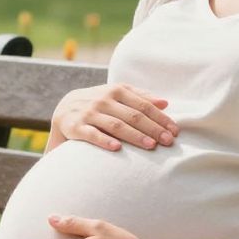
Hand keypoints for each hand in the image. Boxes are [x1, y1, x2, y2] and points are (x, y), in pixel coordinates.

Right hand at [51, 83, 175, 151]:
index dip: (160, 118)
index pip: (143, 105)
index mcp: (116, 90)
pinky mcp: (76, 127)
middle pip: (133, 115)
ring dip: (135, 136)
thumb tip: (165, 103)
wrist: (64, 109)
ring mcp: (89, 113)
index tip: (174, 131)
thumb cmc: (98, 104)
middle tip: (168, 142)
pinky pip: (92, 134)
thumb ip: (140, 97)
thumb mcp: (116, 95)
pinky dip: (104, 140)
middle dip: (153, 129)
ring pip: (116, 125)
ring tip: (151, 146)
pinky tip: (117, 148)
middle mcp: (103, 99)